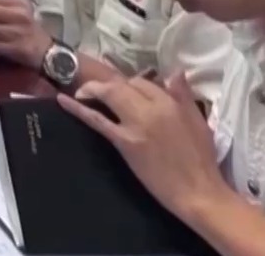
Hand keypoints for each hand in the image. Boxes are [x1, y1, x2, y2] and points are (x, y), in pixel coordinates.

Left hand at [59, 74, 225, 216]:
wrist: (197, 191)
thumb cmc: (202, 160)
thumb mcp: (198, 123)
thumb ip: (184, 97)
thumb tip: (175, 72)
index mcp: (172, 104)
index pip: (144, 82)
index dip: (132, 84)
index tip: (125, 92)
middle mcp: (153, 108)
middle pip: (124, 85)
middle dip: (110, 85)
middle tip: (101, 93)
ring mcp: (137, 124)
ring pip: (110, 94)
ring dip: (93, 89)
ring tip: (81, 92)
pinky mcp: (124, 141)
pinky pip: (97, 120)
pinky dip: (78, 108)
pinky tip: (62, 100)